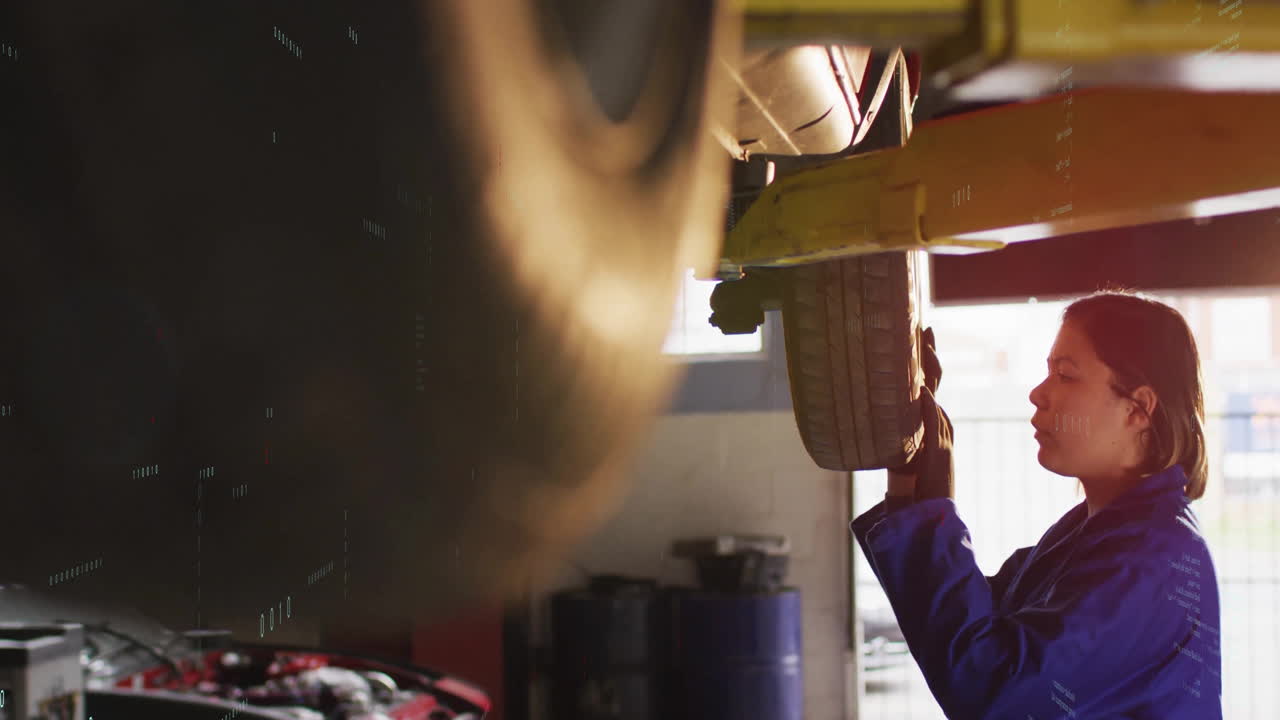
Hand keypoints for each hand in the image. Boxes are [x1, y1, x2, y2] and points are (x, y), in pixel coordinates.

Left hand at [889, 327, 953, 502]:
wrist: (931, 509)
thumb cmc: (916, 481)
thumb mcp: (903, 449)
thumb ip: (897, 431)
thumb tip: (874, 416)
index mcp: (931, 422)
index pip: (928, 383)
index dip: (924, 360)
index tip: (917, 335)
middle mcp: (940, 424)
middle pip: (936, 382)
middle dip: (930, 355)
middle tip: (924, 327)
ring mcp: (942, 436)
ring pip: (936, 397)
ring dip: (930, 372)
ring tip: (924, 348)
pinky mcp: (940, 452)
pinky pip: (934, 425)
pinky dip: (929, 408)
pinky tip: (924, 392)